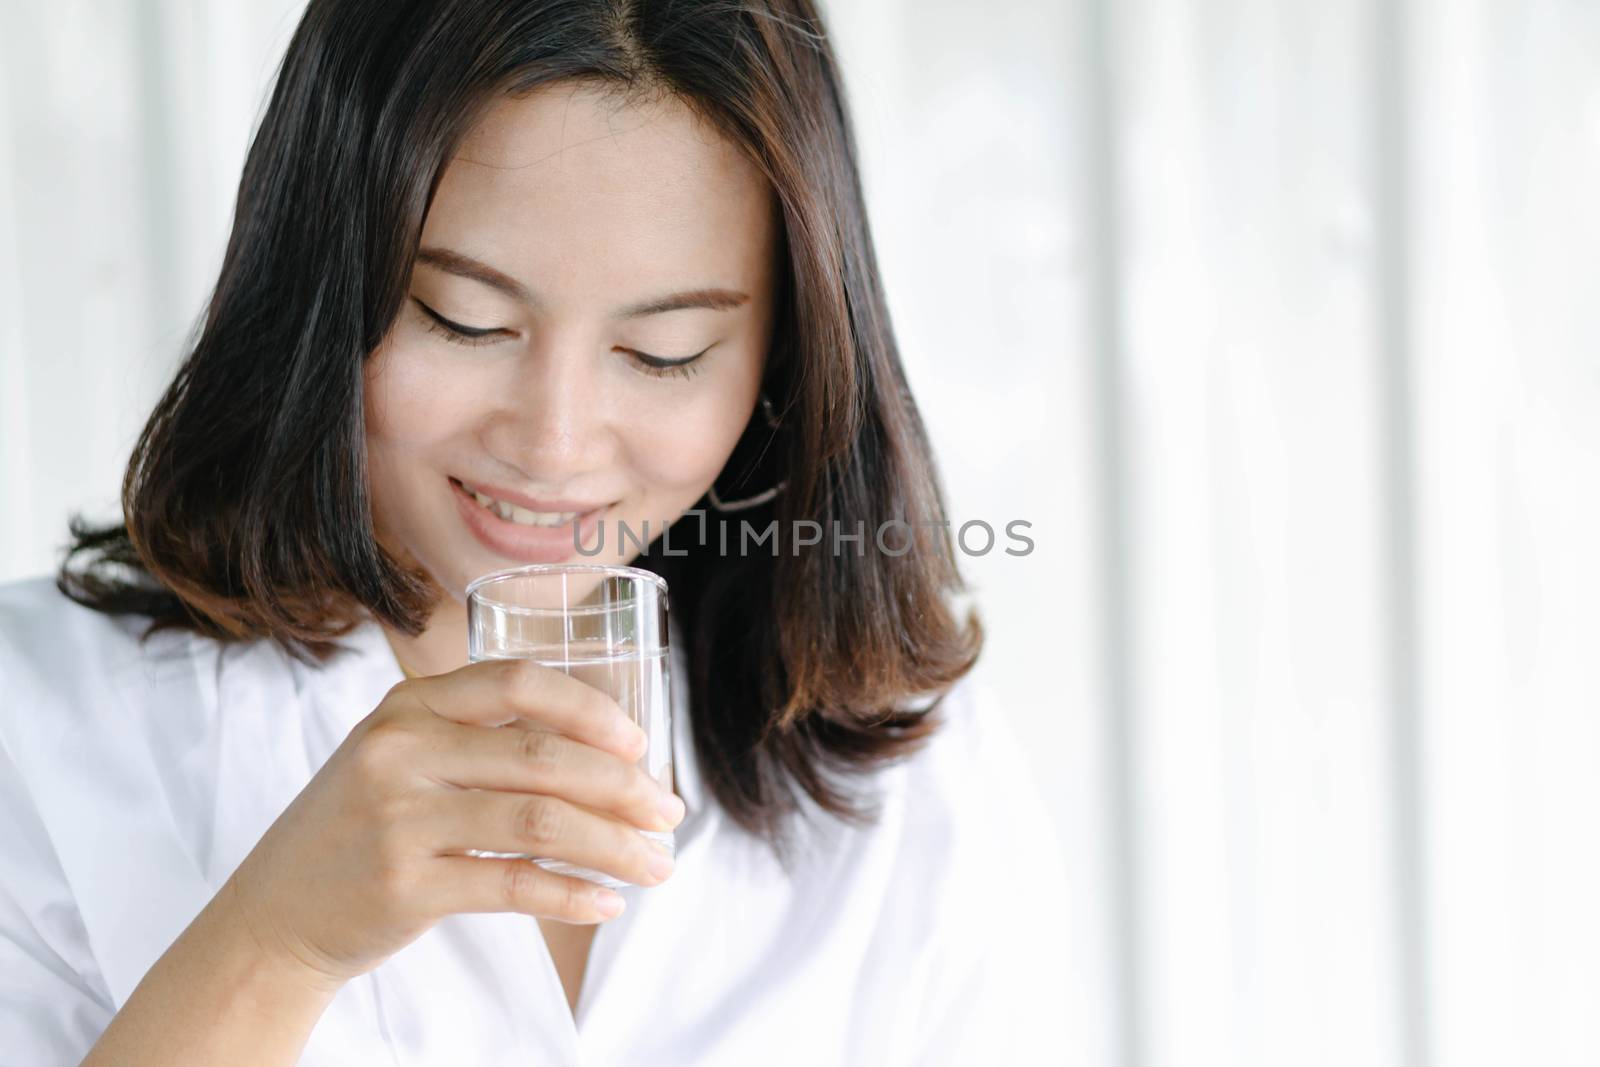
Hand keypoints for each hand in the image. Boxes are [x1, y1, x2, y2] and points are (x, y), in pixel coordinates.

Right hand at [219, 657, 685, 988]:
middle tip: (669, 813)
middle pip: (543, 757)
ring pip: (540, 821)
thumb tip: (605, 753)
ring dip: (614, 845)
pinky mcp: (404, 885)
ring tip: (657, 865)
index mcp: (409, 705)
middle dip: (624, 786)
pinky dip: (572, 893)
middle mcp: (401, 750)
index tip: (640, 742)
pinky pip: (512, 883)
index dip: (590, 709)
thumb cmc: (360, 828)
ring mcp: (399, 818)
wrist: (274, 914)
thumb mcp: (400, 757)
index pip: (518, 682)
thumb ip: (478, 737)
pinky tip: (607, 902)